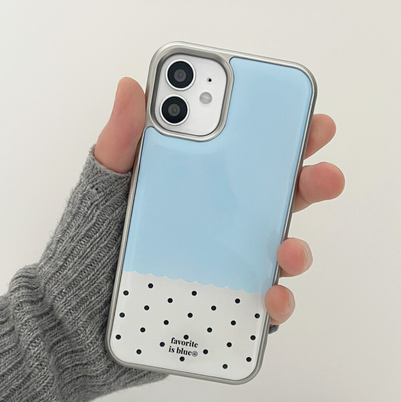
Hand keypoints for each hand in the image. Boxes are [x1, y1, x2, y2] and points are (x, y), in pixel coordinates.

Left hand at [95, 78, 343, 326]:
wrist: (75, 315)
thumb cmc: (90, 246)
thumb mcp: (104, 187)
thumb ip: (120, 141)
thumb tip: (131, 86)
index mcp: (199, 190)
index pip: (249, 159)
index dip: (281, 137)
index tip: (306, 120)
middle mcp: (220, 226)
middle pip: (278, 201)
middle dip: (310, 183)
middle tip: (324, 174)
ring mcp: (227, 267)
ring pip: (279, 254)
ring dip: (299, 248)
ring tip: (288, 248)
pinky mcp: (226, 307)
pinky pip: (263, 306)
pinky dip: (278, 302)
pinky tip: (270, 296)